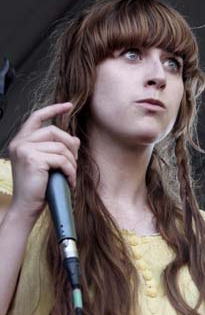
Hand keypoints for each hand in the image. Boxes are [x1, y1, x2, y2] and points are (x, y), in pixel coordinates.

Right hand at [8, 102, 79, 220]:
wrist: (26, 207)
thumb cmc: (36, 188)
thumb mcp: (48, 165)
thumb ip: (58, 149)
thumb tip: (75, 139)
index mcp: (21, 142)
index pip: (36, 117)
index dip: (53, 109)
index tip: (68, 106)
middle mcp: (20, 143)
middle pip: (54, 131)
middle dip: (69, 145)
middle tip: (74, 162)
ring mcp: (25, 150)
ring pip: (60, 147)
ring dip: (71, 162)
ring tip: (70, 175)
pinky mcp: (33, 159)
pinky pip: (61, 159)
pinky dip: (70, 171)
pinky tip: (69, 181)